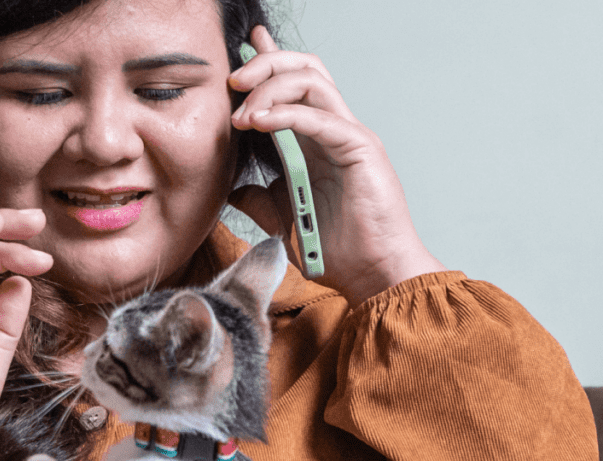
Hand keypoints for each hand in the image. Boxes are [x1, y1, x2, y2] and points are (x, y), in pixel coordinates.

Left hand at [228, 26, 444, 306]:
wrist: (371, 275)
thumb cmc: (337, 250)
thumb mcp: (283, 219)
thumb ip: (260, 198)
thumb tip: (234, 188)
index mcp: (316, 141)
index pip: (294, 85)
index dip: (269, 59)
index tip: (244, 43)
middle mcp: (334, 130)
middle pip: (303, 69)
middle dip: (264, 65)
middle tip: (231, 80)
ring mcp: (349, 135)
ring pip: (311, 82)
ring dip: (268, 89)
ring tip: (241, 115)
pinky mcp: (360, 149)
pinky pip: (319, 118)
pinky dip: (286, 114)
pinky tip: (258, 122)